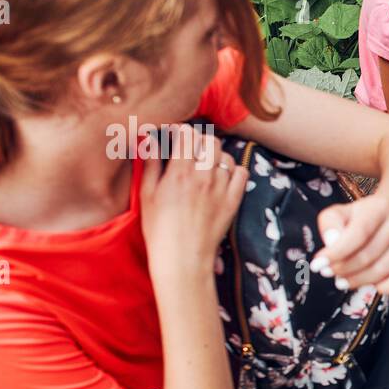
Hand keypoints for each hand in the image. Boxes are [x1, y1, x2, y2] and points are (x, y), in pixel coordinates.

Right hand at [141, 124, 247, 277]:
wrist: (182, 258)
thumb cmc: (159, 228)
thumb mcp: (146, 194)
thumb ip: (150, 164)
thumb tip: (149, 140)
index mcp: (179, 172)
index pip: (187, 134)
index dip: (180, 129)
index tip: (174, 134)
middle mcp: (203, 176)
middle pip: (210, 140)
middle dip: (199, 139)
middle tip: (190, 148)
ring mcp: (221, 188)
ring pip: (226, 155)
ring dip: (215, 154)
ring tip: (205, 163)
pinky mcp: (233, 201)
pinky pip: (242, 174)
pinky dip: (233, 170)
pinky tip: (222, 176)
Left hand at [310, 193, 388, 296]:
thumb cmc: (363, 219)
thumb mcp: (341, 213)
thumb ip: (330, 224)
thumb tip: (332, 243)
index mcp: (379, 207)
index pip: (359, 233)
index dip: (337, 252)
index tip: (319, 264)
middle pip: (368, 256)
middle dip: (343, 269)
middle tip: (330, 273)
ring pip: (382, 271)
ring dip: (358, 281)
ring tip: (344, 280)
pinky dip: (386, 288)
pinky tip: (373, 286)